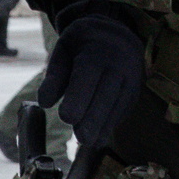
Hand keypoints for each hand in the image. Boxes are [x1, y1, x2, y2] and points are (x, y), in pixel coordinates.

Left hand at [30, 5, 143, 147]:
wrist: (115, 36)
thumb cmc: (82, 46)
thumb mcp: (63, 51)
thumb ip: (54, 76)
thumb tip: (44, 102)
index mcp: (96, 51)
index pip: (88, 76)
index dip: (78, 98)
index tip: (66, 117)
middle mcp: (118, 64)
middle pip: (106, 95)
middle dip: (94, 119)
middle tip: (81, 138)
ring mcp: (130, 79)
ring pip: (118, 106)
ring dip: (103, 126)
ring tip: (89, 142)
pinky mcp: (134, 92)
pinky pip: (123, 110)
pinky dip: (111, 125)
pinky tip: (98, 138)